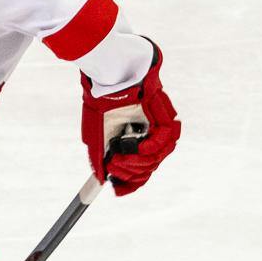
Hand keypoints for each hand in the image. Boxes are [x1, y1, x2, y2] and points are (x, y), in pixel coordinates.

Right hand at [80, 40, 179, 194]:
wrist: (106, 70)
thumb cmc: (99, 97)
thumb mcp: (94, 133)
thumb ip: (98, 156)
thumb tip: (101, 180)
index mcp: (129, 137)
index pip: (138, 168)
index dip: (130, 182)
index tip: (117, 190)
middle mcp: (145, 133)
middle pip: (149, 165)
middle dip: (131, 173)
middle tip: (114, 167)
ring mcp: (155, 123)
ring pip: (159, 156)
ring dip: (141, 163)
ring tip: (121, 158)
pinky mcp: (164, 111)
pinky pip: (167, 137)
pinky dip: (154, 146)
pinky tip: (140, 147)